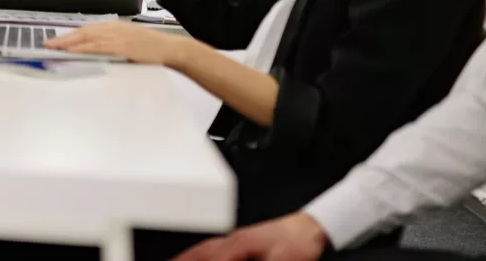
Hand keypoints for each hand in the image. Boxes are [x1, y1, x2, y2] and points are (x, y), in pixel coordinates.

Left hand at [46, 20, 193, 65]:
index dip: (70, 35)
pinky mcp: (120, 46)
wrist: (169, 49)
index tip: (56, 41)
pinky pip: (97, 46)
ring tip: (54, 47)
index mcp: (113, 27)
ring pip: (86, 37)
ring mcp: (116, 36)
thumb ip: (112, 45)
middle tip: (47, 44)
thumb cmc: (150, 49)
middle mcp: (112, 28)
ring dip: (69, 42)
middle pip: (82, 32)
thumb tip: (96, 53)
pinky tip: (73, 51)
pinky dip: (83, 48)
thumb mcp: (128, 43)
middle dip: (64, 38)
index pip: (86, 30)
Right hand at [171, 213, 329, 260]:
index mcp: (238, 245)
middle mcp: (232, 240)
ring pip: (204, 249)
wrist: (311, 227)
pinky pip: (212, 247)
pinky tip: (198, 257)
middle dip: (184, 258)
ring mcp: (235, 239)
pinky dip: (199, 253)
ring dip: (188, 256)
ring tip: (175, 260)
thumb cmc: (298, 244)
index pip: (213, 258)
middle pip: (200, 252)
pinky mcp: (241, 241)